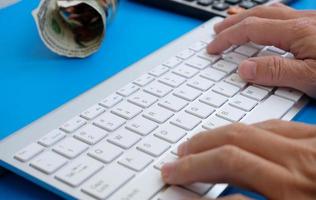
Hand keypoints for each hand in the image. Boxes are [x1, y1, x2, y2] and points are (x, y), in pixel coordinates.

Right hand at [161, 120, 315, 198]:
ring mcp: (311, 146)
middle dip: (197, 156)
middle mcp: (301, 167)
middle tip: (177, 162)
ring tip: (197, 146)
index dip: (195, 179)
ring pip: (249, 131)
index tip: (175, 181)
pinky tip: (235, 134)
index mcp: (294, 197)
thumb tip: (217, 198)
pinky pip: (276, 122)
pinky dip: (247, 128)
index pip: (230, 190)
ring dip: (216, 138)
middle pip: (232, 152)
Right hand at [207, 4, 315, 97]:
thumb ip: (276, 72)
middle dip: (234, 23)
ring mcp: (312, 20)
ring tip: (237, 25)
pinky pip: (285, 16)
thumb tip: (244, 69)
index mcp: (297, 31)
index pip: (251, 29)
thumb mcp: (309, 78)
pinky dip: (267, 20)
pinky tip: (268, 27)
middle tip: (217, 31)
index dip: (228, 37)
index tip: (214, 47)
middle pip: (258, 14)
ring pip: (272, 12)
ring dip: (250, 18)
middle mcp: (303, 20)